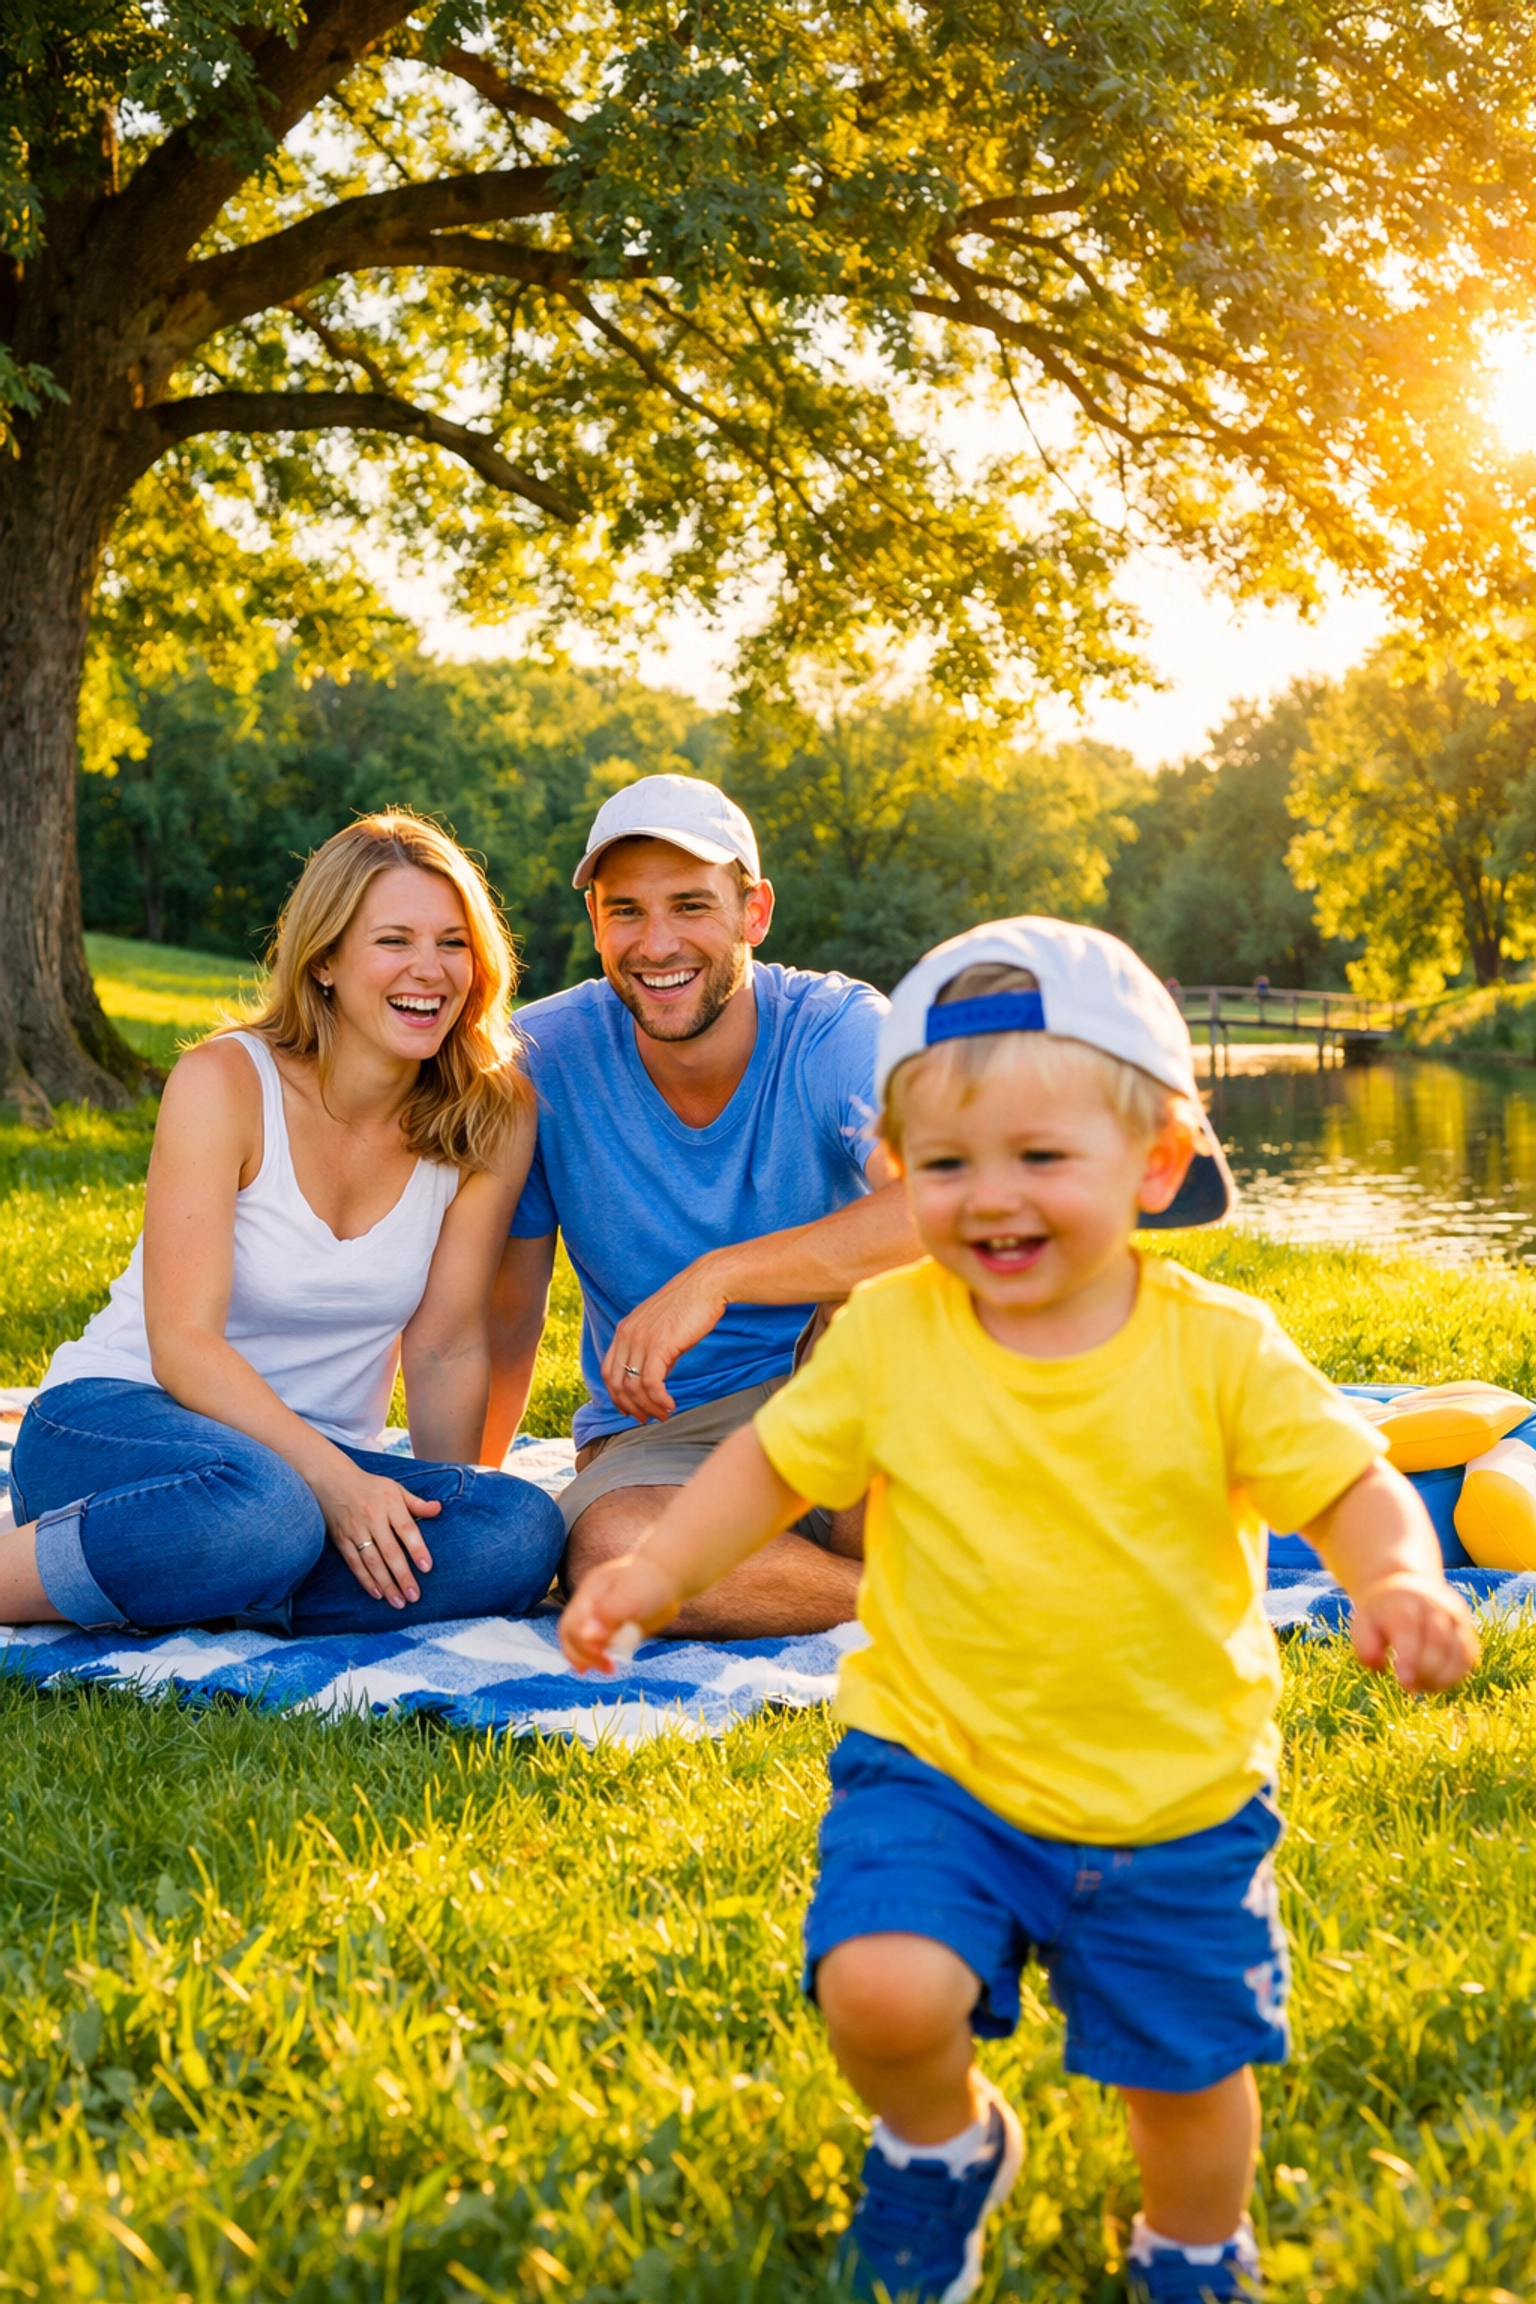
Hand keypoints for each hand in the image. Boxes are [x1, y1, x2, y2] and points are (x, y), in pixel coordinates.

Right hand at [314, 1465, 441, 1608]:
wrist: (332, 1481)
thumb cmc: (370, 1487)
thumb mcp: (396, 1489)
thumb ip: (416, 1503)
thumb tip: (439, 1509)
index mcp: (390, 1504)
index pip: (407, 1529)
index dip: (417, 1549)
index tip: (427, 1568)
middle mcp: (373, 1519)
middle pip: (390, 1551)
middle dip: (403, 1576)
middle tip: (414, 1596)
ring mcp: (355, 1531)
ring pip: (372, 1562)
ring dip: (386, 1584)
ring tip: (399, 1601)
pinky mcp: (341, 1540)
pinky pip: (354, 1563)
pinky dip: (366, 1580)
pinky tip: (377, 1593)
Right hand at [559, 1553, 682, 1672]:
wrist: (667, 1576)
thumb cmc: (649, 1581)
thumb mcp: (631, 1595)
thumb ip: (609, 1613)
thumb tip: (587, 1635)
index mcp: (589, 1594)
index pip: (572, 1624)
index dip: (582, 1643)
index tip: (601, 1653)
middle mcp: (588, 1607)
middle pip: (571, 1635)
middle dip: (582, 1655)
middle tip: (605, 1666)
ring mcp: (598, 1618)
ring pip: (581, 1643)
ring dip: (590, 1659)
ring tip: (608, 1669)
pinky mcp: (610, 1629)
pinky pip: (597, 1647)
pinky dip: (599, 1657)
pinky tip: (609, 1665)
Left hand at [601, 1260, 728, 1424]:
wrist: (706, 1285)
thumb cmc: (689, 1305)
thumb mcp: (661, 1328)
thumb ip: (653, 1351)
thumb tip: (657, 1378)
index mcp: (624, 1330)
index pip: (608, 1371)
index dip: (616, 1395)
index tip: (631, 1409)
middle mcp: (627, 1335)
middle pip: (616, 1384)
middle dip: (630, 1407)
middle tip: (647, 1419)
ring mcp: (641, 1340)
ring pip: (633, 1388)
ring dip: (648, 1408)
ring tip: (663, 1415)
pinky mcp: (659, 1346)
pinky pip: (651, 1384)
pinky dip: (659, 1400)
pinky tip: (671, 1405)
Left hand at [1350, 1571, 1479, 1691]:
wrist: (1404, 1587)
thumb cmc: (1380, 1614)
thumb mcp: (1362, 1624)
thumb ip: (1366, 1646)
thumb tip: (1380, 1667)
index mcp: (1403, 1602)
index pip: (1410, 1630)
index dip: (1410, 1659)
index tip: (1404, 1682)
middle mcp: (1434, 1605)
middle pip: (1438, 1642)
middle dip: (1426, 1672)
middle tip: (1409, 1686)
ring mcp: (1454, 1616)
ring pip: (1459, 1652)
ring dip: (1443, 1678)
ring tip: (1422, 1686)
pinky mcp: (1467, 1629)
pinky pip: (1468, 1657)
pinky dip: (1455, 1675)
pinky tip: (1437, 1682)